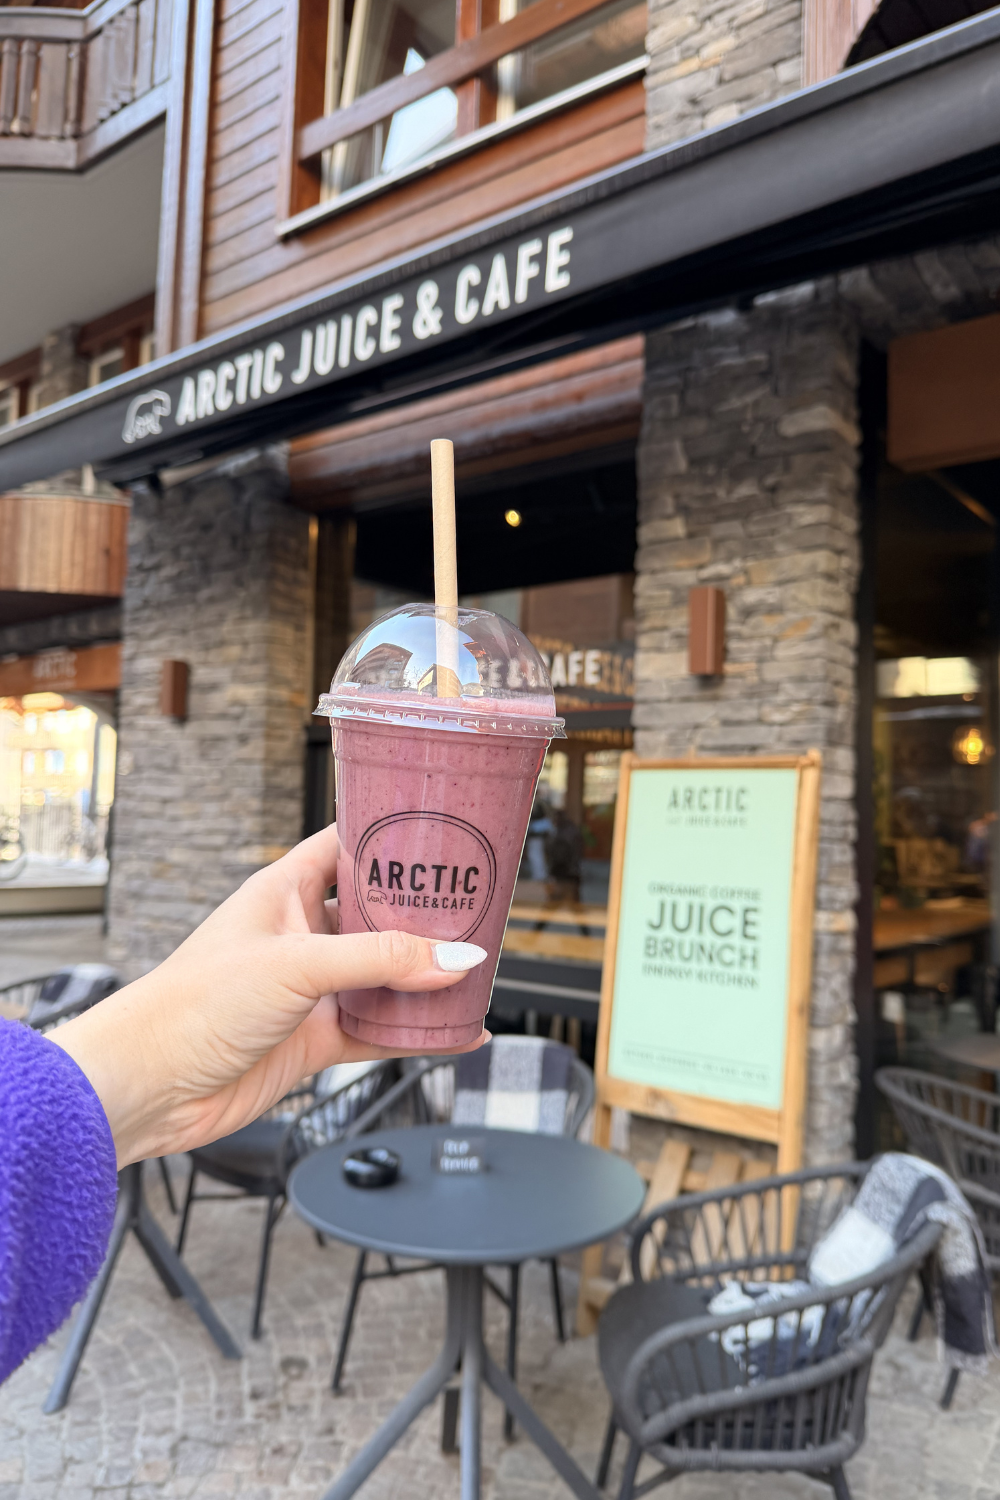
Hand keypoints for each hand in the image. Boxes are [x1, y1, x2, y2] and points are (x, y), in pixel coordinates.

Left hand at [52, 825, 488, 1166]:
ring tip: (477, 970)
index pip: (345, 846)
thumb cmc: (190, 1005)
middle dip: (423, 914)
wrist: (147, 1086)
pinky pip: (377, 1029)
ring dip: (424, 977)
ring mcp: (307, 989)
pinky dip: (415, 1033)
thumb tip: (454, 957)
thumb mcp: (296, 965)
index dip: (390, 836)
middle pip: (375, 913)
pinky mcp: (311, 1038)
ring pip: (382, 975)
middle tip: (477, 907)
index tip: (443, 831)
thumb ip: (380, 959)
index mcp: (282, 891)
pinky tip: (454, 1034)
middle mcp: (298, 935)